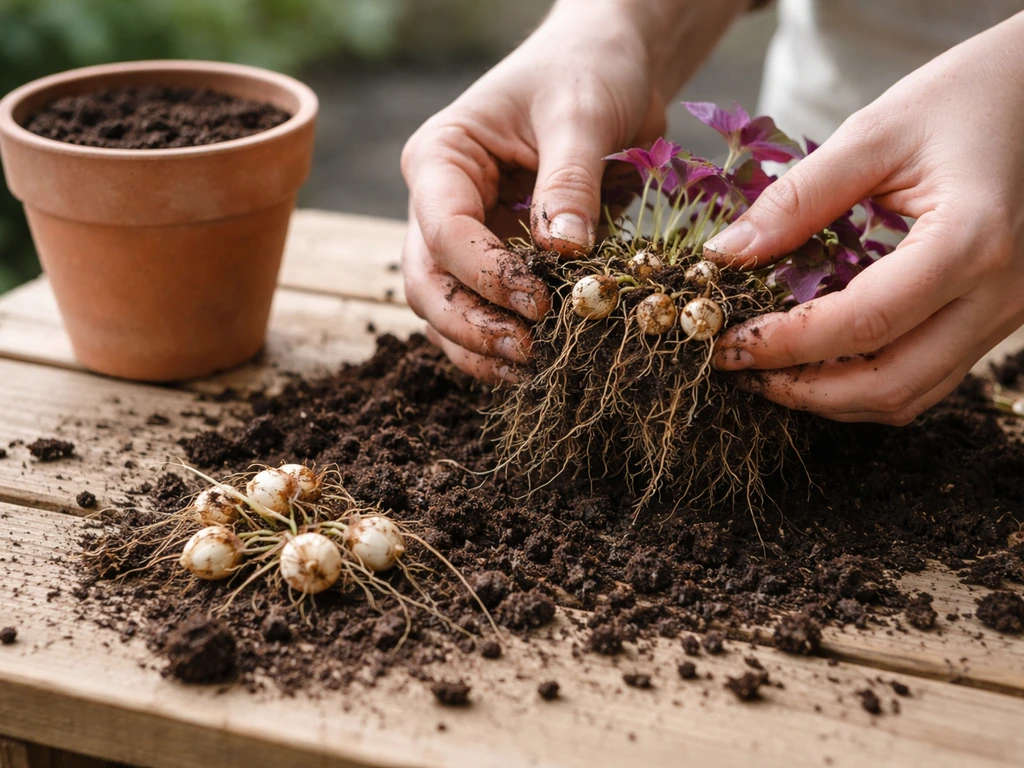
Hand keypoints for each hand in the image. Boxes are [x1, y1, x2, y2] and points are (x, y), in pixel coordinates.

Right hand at [401, 0, 743, 381]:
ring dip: (480, 346)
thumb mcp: (581, 116)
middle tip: (528, 350)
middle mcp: (439, 203)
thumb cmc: (586, 73)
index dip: (487, 276)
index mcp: (441, 159)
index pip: (444, 232)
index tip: (541, 302)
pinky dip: (501, 342)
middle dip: (471, 324)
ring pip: (446, 309)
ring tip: (534, 367)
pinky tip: (537, 363)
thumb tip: (564, 256)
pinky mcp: (498, 260)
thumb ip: (569, 184)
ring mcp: (466, 236)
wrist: (606, 68)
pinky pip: (484, 311)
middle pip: (428, 283)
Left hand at [704, 12, 1023, 424]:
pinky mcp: (995, 318)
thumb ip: (798, 198)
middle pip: (890, 382)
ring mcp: (1004, 314)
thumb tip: (726, 255)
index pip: (863, 323)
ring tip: (766, 370)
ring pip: (910, 393)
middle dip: (802, 389)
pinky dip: (865, 382)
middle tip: (737, 367)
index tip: (725, 343)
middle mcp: (997, 295)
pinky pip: (927, 376)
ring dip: (831, 397)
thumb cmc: (969, 96)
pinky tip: (816, 360)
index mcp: (970, 241)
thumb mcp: (876, 133)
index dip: (784, 344)